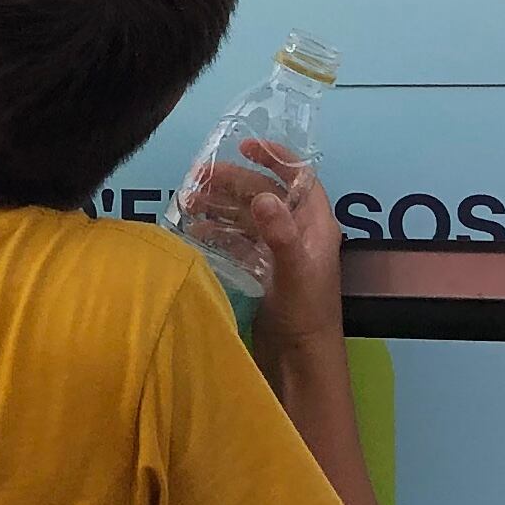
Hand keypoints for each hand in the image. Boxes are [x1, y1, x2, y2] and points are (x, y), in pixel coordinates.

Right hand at [210, 138, 343, 353]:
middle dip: (232, 182)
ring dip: (220, 205)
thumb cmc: (305, 313)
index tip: (244, 146)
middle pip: (264, 194)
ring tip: (188, 203)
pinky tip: (196, 229)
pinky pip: (238, 240)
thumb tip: (263, 197)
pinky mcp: (263, 270)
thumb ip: (279, 233)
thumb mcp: (293, 271)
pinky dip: (218, 230)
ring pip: (247, 216)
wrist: (300, 358)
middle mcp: (298, 231)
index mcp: (315, 223)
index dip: (275, 156)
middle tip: (197, 179)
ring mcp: (279, 251)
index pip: (298, 176)